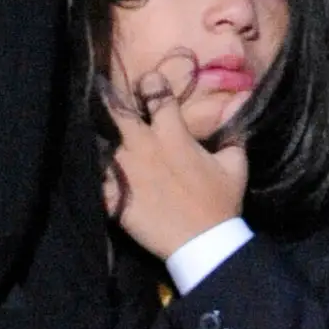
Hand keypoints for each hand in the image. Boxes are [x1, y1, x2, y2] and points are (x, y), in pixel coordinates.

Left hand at [106, 60, 249, 263]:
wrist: (202, 244)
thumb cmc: (220, 203)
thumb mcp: (235, 166)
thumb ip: (232, 136)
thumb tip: (236, 110)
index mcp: (172, 133)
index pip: (154, 91)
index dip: (151, 84)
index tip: (150, 87)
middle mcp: (143, 145)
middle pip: (115, 109)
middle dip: (110, 99)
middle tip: (106, 96)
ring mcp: (124, 170)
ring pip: (100, 141)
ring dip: (100, 136)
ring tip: (96, 133)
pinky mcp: (113, 195)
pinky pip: (95, 175)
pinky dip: (94, 170)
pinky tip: (92, 167)